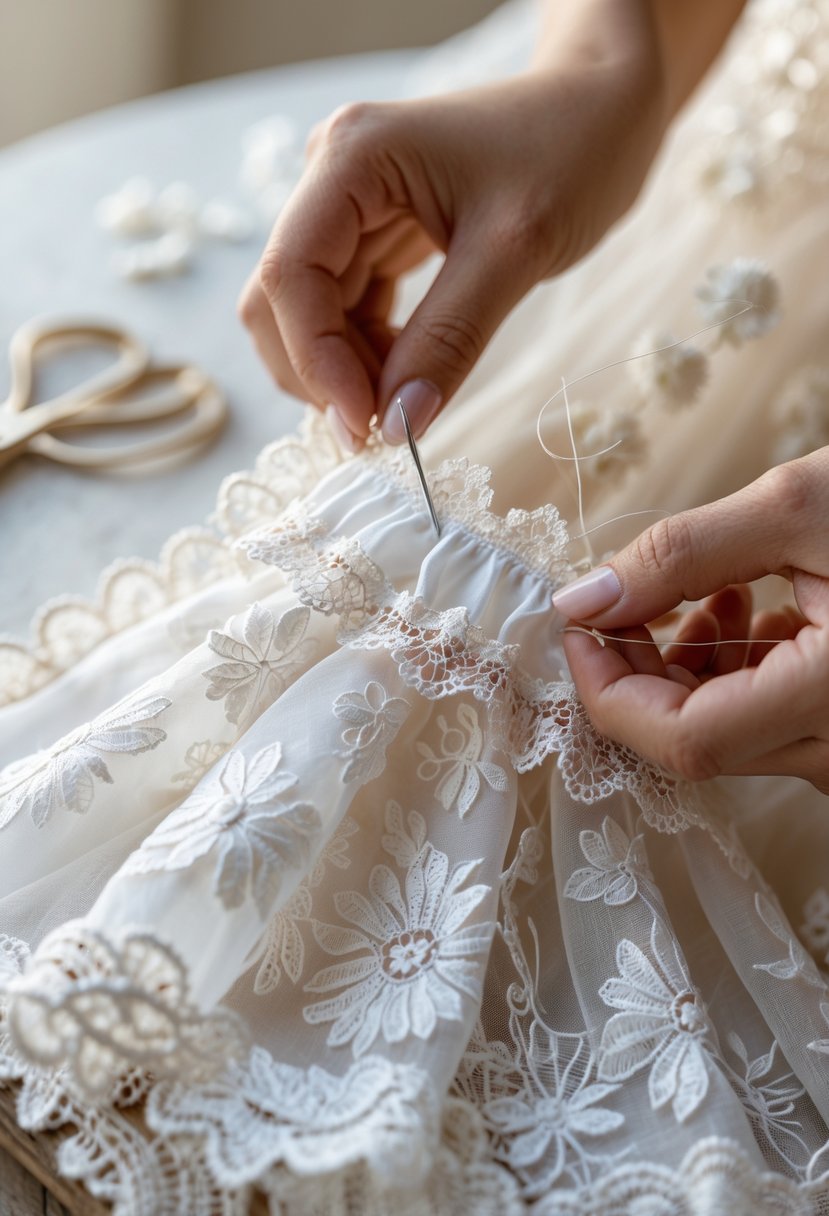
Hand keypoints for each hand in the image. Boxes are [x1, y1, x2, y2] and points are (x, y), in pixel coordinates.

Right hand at [239, 11, 664, 450]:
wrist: (605, 109)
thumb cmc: (573, 151)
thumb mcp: (516, 252)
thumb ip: (450, 339)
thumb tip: (398, 424)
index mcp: (352, 157)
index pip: (289, 273)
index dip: (315, 358)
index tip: (366, 424)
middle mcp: (333, 177)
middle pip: (282, 299)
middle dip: (321, 371)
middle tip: (382, 427)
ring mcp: (351, 208)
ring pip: (310, 315)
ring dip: (345, 371)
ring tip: (407, 402)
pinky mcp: (375, 236)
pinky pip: (347, 312)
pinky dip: (368, 356)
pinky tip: (412, 374)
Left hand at [554, 448, 828, 792]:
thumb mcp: (800, 507)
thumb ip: (682, 555)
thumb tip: (581, 601)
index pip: (682, 741)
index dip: (608, 689)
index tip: (579, 626)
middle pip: (698, 739)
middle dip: (646, 668)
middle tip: (638, 597)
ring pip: (731, 733)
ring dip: (693, 666)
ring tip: (716, 593)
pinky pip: (771, 722)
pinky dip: (739, 670)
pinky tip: (754, 610)